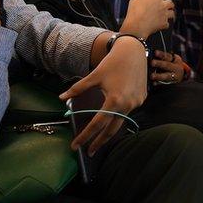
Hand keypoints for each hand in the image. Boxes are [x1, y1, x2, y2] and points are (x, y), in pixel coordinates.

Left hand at [60, 37, 148, 154]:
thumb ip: (77, 89)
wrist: (134, 51)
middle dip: (99, 142)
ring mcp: (136, 103)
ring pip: (121, 121)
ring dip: (109, 130)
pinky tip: (114, 115)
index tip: (76, 146)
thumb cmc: (112, 62)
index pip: (96, 124)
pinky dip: (120, 115)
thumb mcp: (93, 76)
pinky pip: (129, 111)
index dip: (85, 136)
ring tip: (99, 138)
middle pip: (111, 130)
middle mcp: (127, 105)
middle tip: (89, 152)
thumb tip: (62, 98)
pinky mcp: (141, 99)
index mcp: (113, 101)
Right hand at [120, 0, 174, 37]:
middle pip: (170, 2)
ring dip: (169, 14)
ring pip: (172, 13)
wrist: (136, 26)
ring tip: (166, 16)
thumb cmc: (134, 12)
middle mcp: (162, 4)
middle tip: (165, 6)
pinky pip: (167, 24)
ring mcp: (164, 14)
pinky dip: (164, 24)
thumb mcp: (135, 0)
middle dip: (168, 4)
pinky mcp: (164, 23)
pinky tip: (161, 25)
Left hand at [150, 50, 186, 83]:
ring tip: (152, 75)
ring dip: (158, 76)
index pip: (168, 56)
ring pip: (166, 76)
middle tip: (152, 62)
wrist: (180, 76)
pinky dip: (158, 83)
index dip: (161, 54)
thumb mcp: (171, 60)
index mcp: (175, 60)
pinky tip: (154, 83)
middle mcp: (175, 68)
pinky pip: (164, 84)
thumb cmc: (171, 64)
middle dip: (159, 64)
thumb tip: (150, 54)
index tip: (155, 52)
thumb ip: (163, 57)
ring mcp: (173, 76)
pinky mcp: (170, 83)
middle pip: (167, 65)